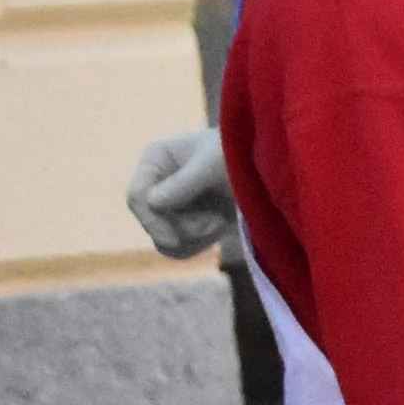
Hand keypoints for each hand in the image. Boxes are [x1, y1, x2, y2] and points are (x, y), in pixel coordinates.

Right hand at [123, 123, 234, 262]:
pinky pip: (179, 248)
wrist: (267, 169)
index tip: (174, 239)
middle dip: (183, 229)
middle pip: (150, 223)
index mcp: (156, 159)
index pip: (136, 197)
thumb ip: (184, 183)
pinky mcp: (186, 222)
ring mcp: (170, 204)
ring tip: (218, 222)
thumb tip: (152, 202)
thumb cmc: (240, 155)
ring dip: (193, 238)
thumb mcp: (213, 165)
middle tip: (214, 223)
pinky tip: (219, 228)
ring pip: (163, 240)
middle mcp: (157, 181)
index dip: (151, 221)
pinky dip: (199, 244)